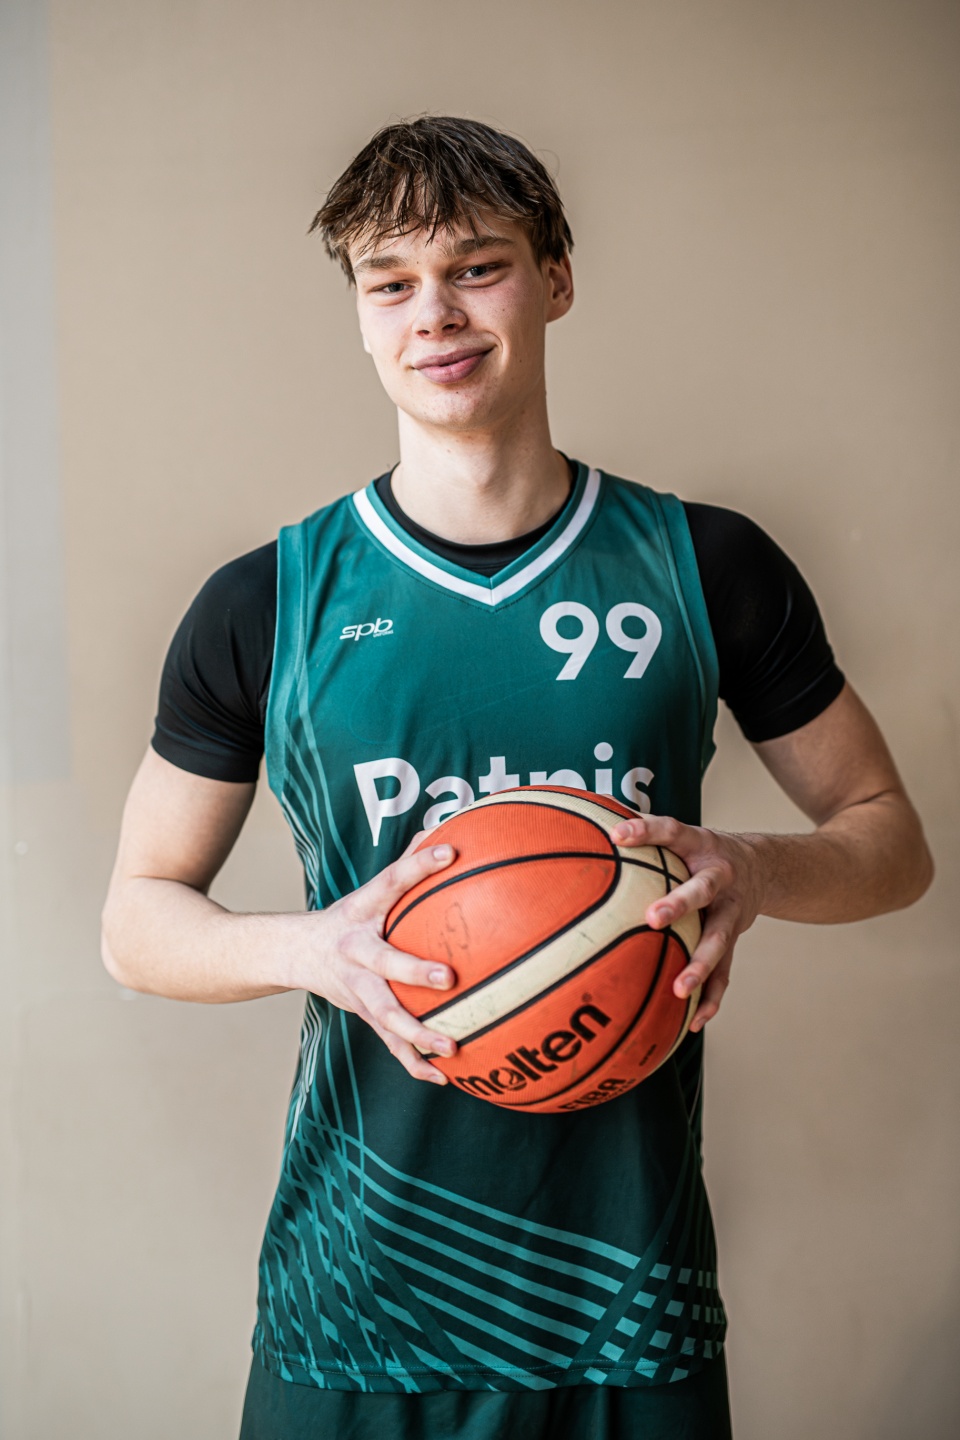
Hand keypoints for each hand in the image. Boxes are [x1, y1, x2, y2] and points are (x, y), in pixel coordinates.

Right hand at [290, 840, 458, 1082]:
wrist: (293, 953)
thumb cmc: (349, 917)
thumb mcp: (369, 890)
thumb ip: (408, 863)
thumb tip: (448, 829)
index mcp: (362, 912)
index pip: (391, 881)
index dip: (418, 865)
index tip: (449, 852)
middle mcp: (357, 950)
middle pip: (384, 960)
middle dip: (414, 969)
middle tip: (448, 977)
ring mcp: (358, 987)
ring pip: (385, 1012)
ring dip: (417, 1032)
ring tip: (450, 1045)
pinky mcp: (364, 1013)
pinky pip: (390, 1042)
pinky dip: (414, 1062)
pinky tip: (444, 1076)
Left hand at [608, 814, 765, 1032]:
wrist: (762, 867)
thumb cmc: (700, 853)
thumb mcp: (680, 837)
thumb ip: (642, 835)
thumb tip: (587, 829)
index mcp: (699, 845)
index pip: (672, 831)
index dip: (646, 831)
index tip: (617, 836)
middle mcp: (719, 876)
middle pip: (702, 889)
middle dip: (680, 904)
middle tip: (652, 919)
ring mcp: (731, 910)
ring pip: (719, 938)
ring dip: (700, 964)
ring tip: (680, 988)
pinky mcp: (735, 939)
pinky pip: (726, 972)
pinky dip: (711, 997)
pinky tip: (694, 1021)